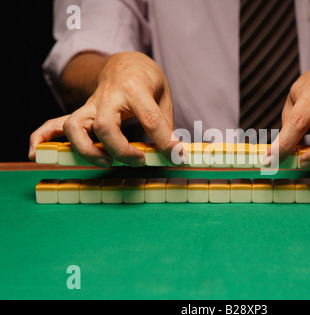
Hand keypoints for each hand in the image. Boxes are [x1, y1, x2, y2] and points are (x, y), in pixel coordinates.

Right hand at [29, 52, 178, 166]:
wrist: (125, 63)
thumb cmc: (147, 79)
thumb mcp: (163, 95)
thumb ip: (164, 123)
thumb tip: (172, 152)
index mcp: (135, 88)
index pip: (150, 119)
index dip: (165, 142)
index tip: (176, 156)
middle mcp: (108, 97)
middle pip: (105, 126)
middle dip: (120, 149)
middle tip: (139, 160)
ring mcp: (90, 105)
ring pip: (75, 126)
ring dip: (86, 149)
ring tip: (105, 161)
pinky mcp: (81, 112)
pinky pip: (53, 123)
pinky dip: (42, 138)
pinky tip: (36, 152)